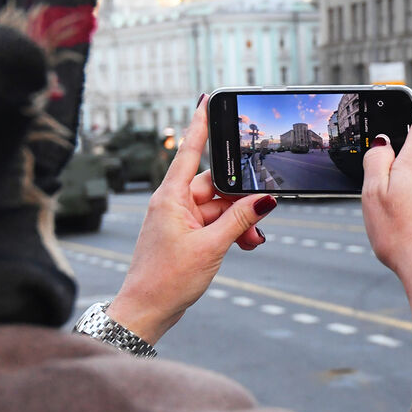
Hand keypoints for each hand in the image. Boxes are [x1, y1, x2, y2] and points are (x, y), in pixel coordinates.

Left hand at [107, 95, 276, 344]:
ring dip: (238, 222)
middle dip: (241, 202)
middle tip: (259, 219)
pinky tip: (243, 244)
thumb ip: (240, 219)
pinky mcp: (184, 235)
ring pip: (219, 208)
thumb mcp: (211, 247)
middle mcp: (173, 203)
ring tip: (250, 241)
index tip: (206, 100)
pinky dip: (230, 232)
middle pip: (216, 187)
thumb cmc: (166, 280)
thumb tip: (265, 199)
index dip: (200, 125)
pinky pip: (214, 224)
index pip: (190, 151)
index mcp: (171, 198)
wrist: (146, 311)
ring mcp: (178, 220)